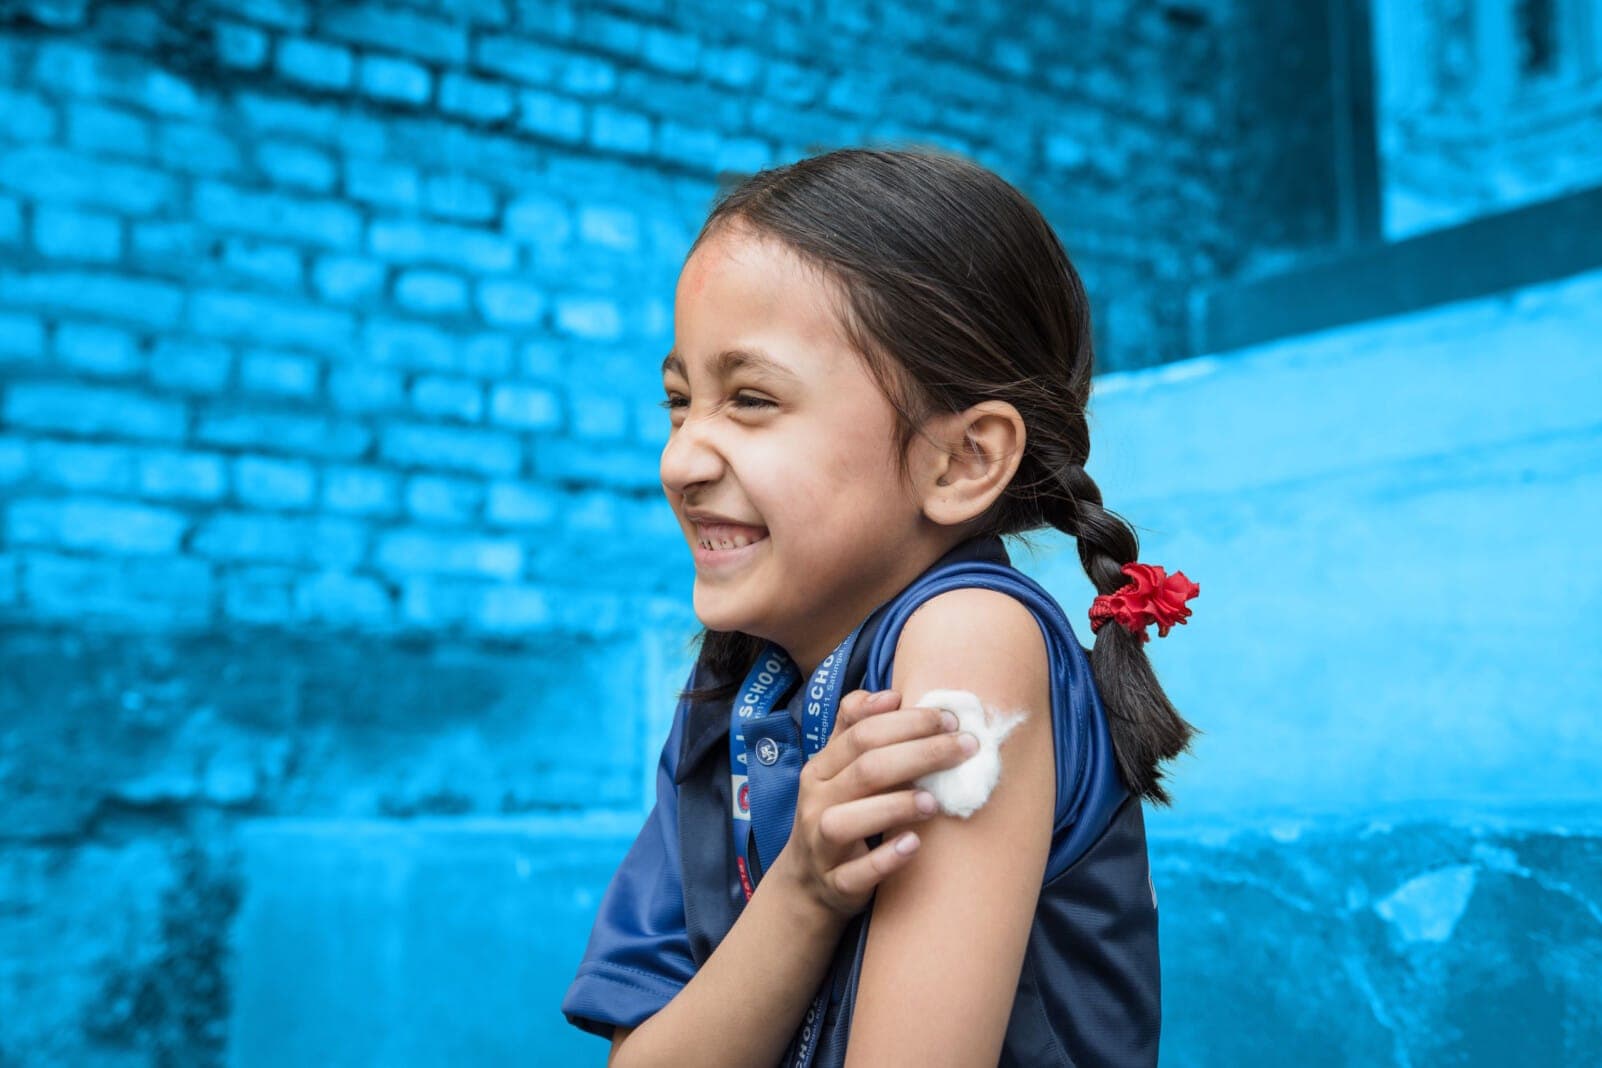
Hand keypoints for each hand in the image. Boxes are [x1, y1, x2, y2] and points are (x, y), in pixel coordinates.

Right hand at [770, 687, 977, 921]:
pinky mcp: (836, 883)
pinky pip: (856, 873)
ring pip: (849, 820)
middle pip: (866, 769)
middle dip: (920, 753)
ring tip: (935, 800)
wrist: (806, 884)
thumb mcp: (837, 769)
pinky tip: (914, 845)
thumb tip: (890, 694)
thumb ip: (856, 728)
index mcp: (821, 768)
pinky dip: (885, 859)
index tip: (950, 719)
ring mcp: (822, 844)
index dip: (907, 722)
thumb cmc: (836, 813)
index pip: (862, 734)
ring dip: (896, 805)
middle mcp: (817, 801)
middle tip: (964, 747)